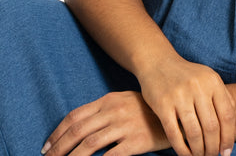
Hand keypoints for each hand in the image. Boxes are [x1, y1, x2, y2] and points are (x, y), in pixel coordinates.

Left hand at [41, 91, 169, 155]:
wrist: (177, 113)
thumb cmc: (147, 109)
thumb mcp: (124, 101)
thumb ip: (103, 110)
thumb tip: (76, 127)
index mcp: (109, 100)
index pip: (75, 116)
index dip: (57, 133)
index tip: (46, 147)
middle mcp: (115, 111)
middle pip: (78, 131)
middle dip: (58, 149)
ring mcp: (126, 125)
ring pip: (89, 145)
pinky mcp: (136, 141)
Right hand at [137, 52, 234, 155]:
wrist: (158, 62)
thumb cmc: (187, 75)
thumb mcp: (208, 78)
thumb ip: (223, 97)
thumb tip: (231, 126)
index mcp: (213, 81)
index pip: (227, 115)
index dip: (228, 137)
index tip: (226, 152)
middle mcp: (198, 87)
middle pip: (212, 127)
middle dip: (213, 147)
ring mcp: (180, 95)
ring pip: (194, 133)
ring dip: (198, 151)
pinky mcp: (163, 104)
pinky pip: (174, 134)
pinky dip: (182, 149)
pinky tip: (185, 155)